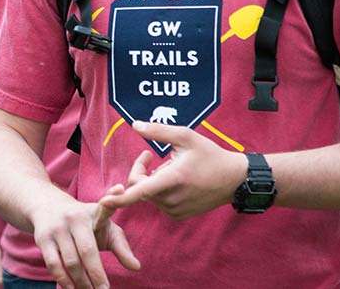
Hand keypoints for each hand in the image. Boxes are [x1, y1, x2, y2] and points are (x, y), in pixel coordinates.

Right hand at [30, 186, 138, 288]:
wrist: (46, 206)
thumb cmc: (85, 223)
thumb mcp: (104, 227)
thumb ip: (121, 247)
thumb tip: (136, 267)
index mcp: (94, 213)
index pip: (105, 207)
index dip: (111, 198)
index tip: (120, 190)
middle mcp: (74, 218)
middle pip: (87, 251)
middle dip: (97, 275)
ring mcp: (57, 228)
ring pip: (70, 262)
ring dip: (81, 282)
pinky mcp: (43, 238)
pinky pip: (54, 264)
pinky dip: (63, 280)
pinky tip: (72, 288)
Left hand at [98, 121, 247, 219]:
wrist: (235, 180)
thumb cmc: (211, 155)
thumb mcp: (186, 136)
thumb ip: (158, 131)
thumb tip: (134, 125)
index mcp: (172, 180)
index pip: (139, 191)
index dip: (119, 198)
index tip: (104, 202)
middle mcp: (171, 199)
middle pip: (139, 186)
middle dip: (140, 170)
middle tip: (149, 154)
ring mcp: (175, 210)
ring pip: (148, 194)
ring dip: (151, 180)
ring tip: (170, 167)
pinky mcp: (178, 215)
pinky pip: (158, 202)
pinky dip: (160, 190)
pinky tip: (176, 181)